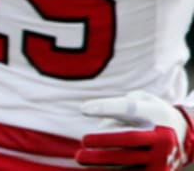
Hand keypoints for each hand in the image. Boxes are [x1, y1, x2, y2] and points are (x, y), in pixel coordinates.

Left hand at [77, 90, 193, 170]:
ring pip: (129, 161)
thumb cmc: (153, 114)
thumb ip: (122, 105)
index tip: (84, 109)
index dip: (106, 108)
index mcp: (158, 114)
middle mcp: (163, 137)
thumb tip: (96, 121)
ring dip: (102, 162)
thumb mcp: (144, 101)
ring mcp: (162, 158)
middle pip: (129, 139)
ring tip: (80, 159)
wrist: (186, 137)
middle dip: (104, 141)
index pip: (129, 109)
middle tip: (83, 141)